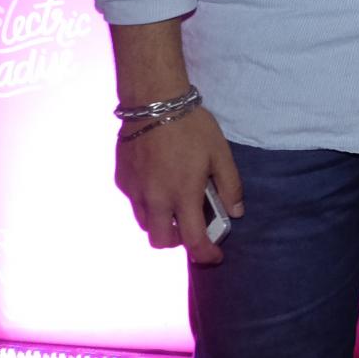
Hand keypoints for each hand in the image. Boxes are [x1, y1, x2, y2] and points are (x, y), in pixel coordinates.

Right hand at [115, 105, 243, 264]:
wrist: (153, 103)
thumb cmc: (192, 127)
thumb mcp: (220, 153)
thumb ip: (230, 185)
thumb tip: (237, 212)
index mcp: (182, 195)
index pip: (191, 241)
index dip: (205, 254)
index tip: (214, 256)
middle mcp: (154, 199)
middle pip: (160, 241)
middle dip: (178, 241)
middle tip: (191, 227)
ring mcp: (134, 191)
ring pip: (145, 224)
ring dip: (161, 223)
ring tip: (176, 203)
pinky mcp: (122, 180)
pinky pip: (135, 202)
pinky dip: (149, 203)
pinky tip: (160, 182)